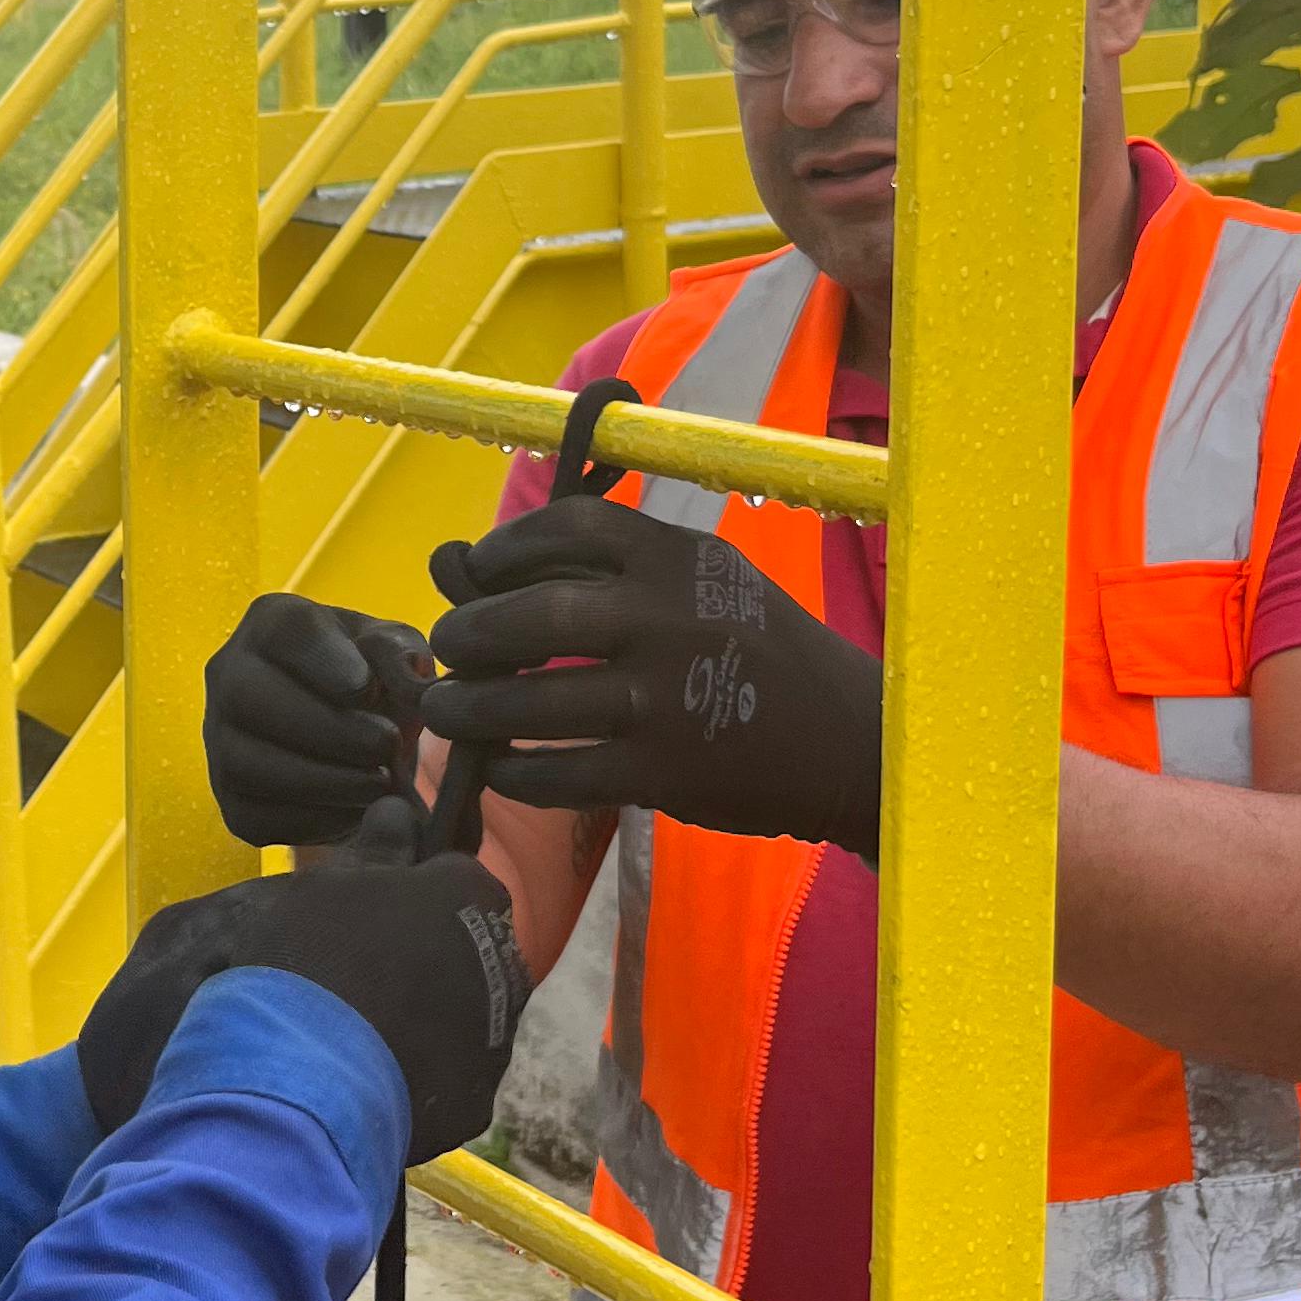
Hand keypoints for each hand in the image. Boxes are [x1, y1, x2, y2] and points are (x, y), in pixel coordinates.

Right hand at [76, 805, 529, 1167]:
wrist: (271, 1091)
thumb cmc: (273, 966)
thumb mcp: (295, 888)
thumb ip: (364, 854)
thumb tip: (400, 815)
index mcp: (461, 893)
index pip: (450, 879)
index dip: (403, 897)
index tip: (357, 915)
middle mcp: (499, 963)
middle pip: (458, 952)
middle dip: (417, 961)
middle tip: (342, 980)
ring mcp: (492, 1041)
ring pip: (455, 1020)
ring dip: (414, 1025)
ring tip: (340, 1044)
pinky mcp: (470, 1110)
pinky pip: (439, 1086)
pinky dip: (405, 1085)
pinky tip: (353, 1089)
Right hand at [200, 592, 435, 849]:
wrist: (359, 745)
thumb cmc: (377, 684)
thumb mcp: (398, 656)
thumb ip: (403, 656)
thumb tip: (410, 682)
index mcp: (272, 623)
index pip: (282, 630)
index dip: (325, 660)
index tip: (367, 689)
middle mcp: (230, 674)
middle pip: (248, 697)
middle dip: (327, 729)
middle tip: (386, 745)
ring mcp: (221, 741)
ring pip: (246, 764)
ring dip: (324, 780)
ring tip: (379, 781)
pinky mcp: (232, 802)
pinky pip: (257, 816)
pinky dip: (314, 819)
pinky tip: (356, 809)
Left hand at [424, 495, 881, 859]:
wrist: (851, 739)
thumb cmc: (763, 651)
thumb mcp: (705, 583)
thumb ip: (607, 569)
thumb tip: (462, 562)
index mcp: (678, 558)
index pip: (568, 525)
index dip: (504, 547)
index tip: (477, 572)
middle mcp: (668, 618)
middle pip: (532, 614)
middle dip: (469, 634)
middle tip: (448, 648)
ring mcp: (665, 698)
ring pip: (531, 704)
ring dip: (471, 710)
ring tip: (449, 712)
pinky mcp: (663, 771)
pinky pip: (561, 774)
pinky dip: (517, 774)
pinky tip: (503, 769)